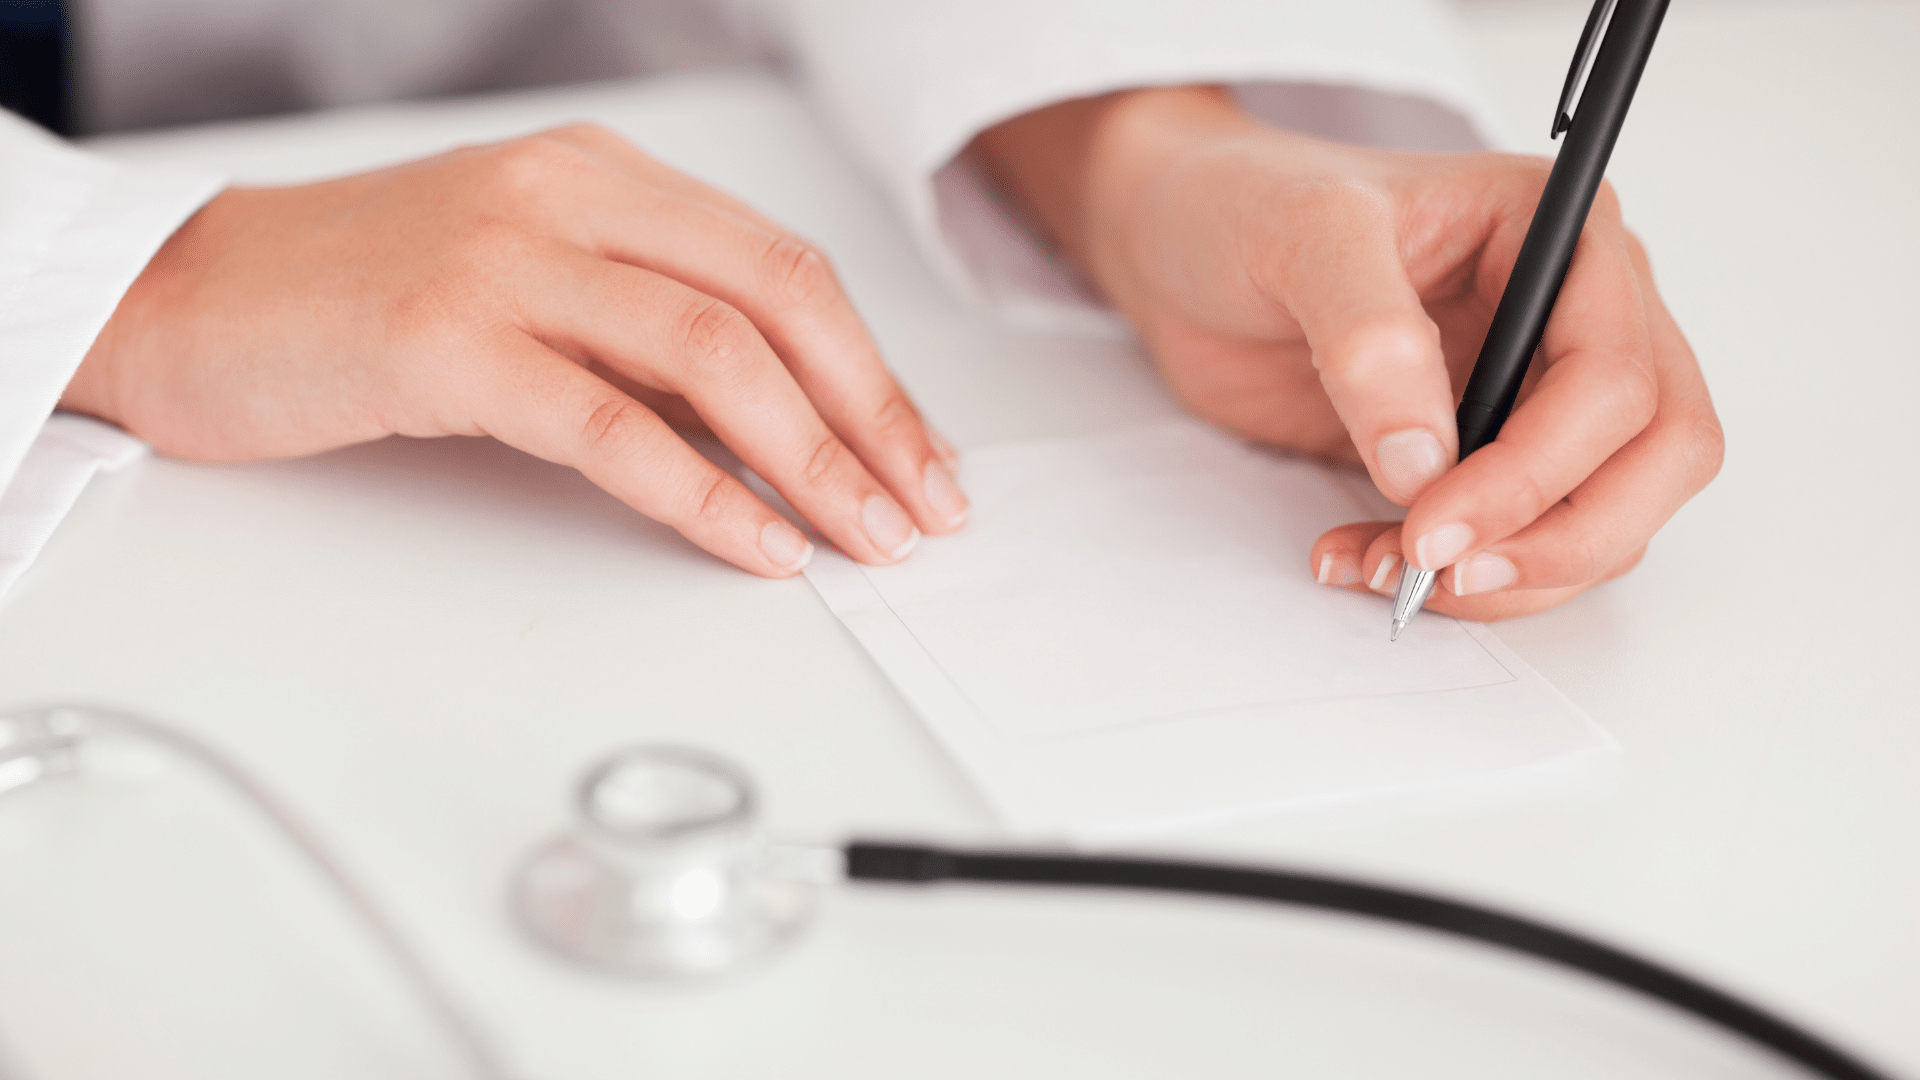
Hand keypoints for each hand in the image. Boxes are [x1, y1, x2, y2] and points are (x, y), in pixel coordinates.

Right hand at [63, 124, 968, 575]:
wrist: (186, 301)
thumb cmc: (358, 301)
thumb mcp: (532, 292)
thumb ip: (644, 343)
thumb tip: (780, 435)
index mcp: (603, 177)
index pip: (784, 270)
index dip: (872, 372)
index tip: (920, 458)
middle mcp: (568, 197)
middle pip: (777, 299)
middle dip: (871, 414)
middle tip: (922, 507)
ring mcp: (506, 259)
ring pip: (712, 352)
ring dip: (810, 457)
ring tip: (861, 537)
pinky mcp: (444, 340)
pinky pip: (610, 422)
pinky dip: (700, 491)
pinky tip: (755, 543)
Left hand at [974, 87, 1720, 618]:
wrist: (1185, 245)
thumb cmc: (1249, 207)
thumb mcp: (1300, 236)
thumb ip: (1369, 335)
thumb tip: (1425, 457)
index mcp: (1562, 233)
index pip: (1616, 374)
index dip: (1538, 468)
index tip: (1433, 521)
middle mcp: (1579, 313)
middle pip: (1657, 457)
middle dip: (1561, 537)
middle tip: (1440, 570)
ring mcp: (1541, 391)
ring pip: (1605, 517)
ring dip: (1507, 571)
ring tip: (1380, 565)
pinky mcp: (1490, 455)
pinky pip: (1524, 540)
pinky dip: (1462, 576)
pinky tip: (1364, 558)